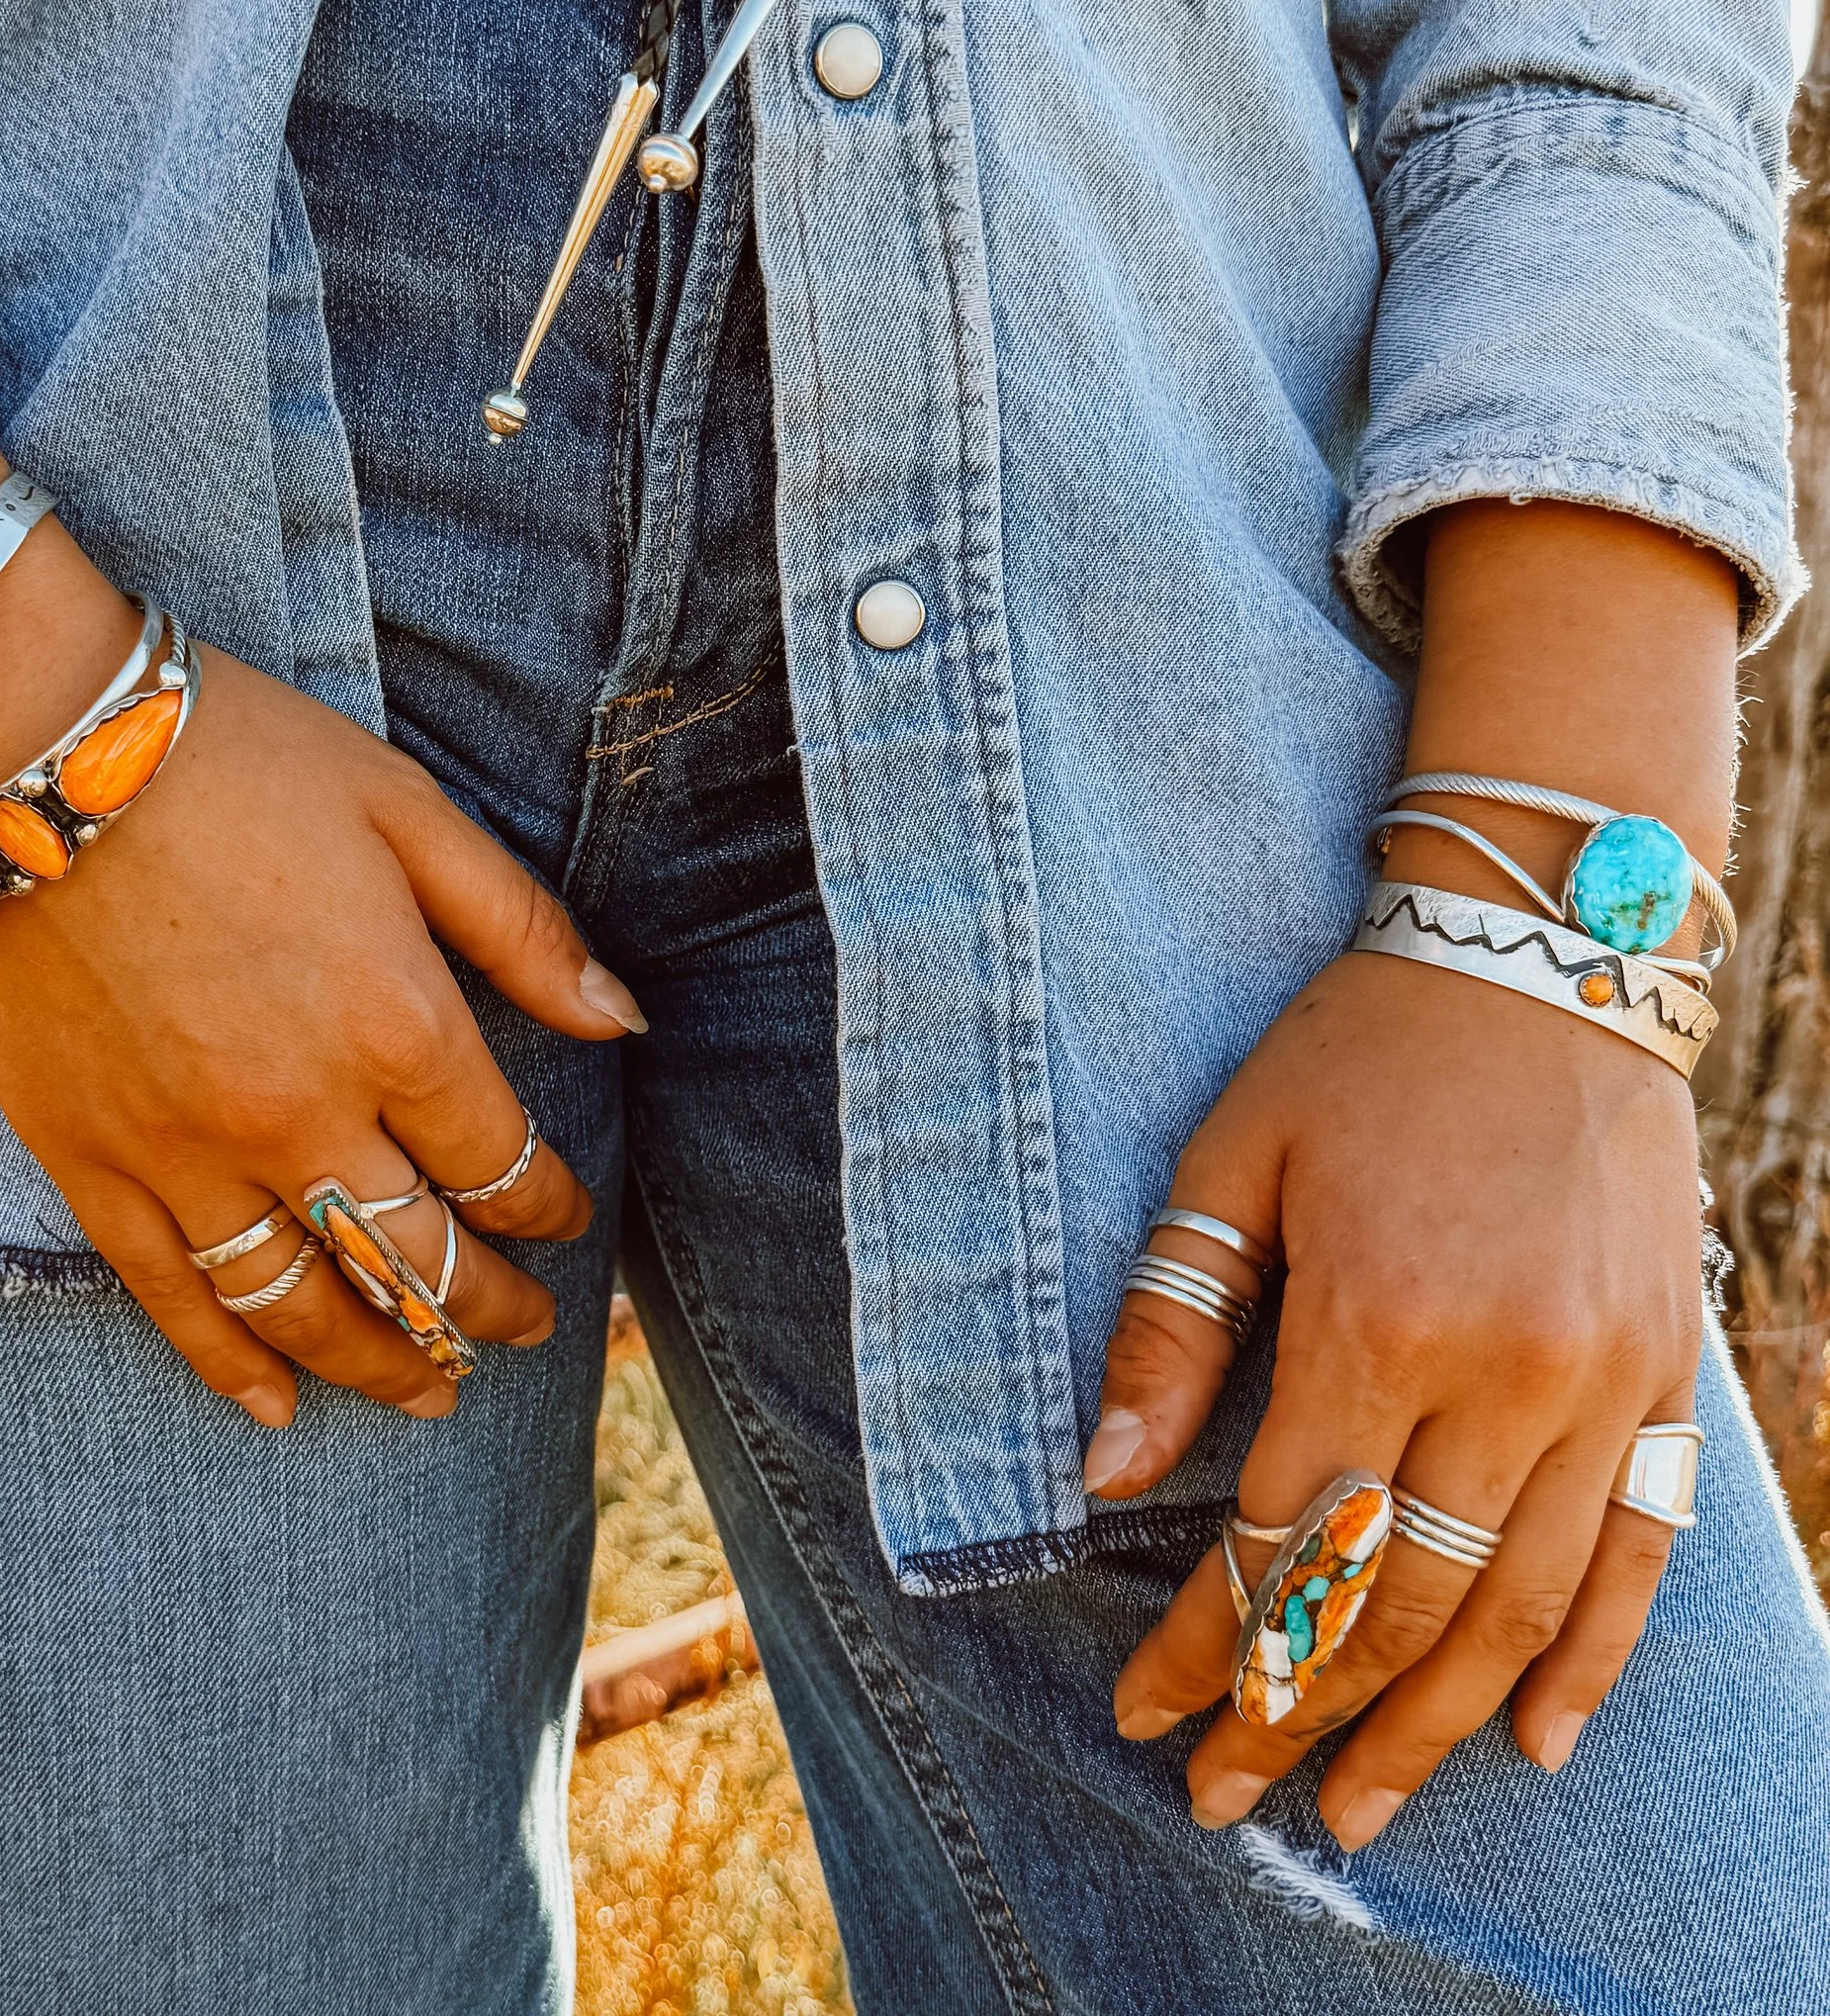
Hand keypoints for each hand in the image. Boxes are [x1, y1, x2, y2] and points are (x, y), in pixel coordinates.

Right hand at [0, 326, 637, 1432]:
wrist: (21, 746)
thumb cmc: (231, 757)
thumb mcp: (406, 810)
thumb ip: (519, 927)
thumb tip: (623, 1020)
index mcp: (397, 1024)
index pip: (501, 1164)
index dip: (547, 1205)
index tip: (563, 1213)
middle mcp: (301, 1115)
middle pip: (418, 1261)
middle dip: (485, 1309)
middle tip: (521, 1332)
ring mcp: (187, 1151)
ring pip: (303, 1305)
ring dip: (379, 1364)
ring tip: (429, 1395)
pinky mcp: (87, 1160)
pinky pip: (172, 1299)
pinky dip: (230, 1366)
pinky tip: (275, 1409)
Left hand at [1093, 948, 1701, 1848]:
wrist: (1542, 959)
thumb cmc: (1356, 1056)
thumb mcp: (1230, 1160)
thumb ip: (1173, 1324)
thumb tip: (1102, 1479)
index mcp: (1379, 1314)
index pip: (1278, 1534)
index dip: (1210, 1644)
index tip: (1147, 1716)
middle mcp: (1505, 1370)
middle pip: (1397, 1597)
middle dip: (1305, 1710)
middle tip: (1234, 1793)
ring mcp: (1603, 1382)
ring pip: (1517, 1606)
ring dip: (1433, 1725)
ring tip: (1357, 1811)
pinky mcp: (1668, 1375)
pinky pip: (1641, 1555)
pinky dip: (1592, 1660)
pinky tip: (1539, 1745)